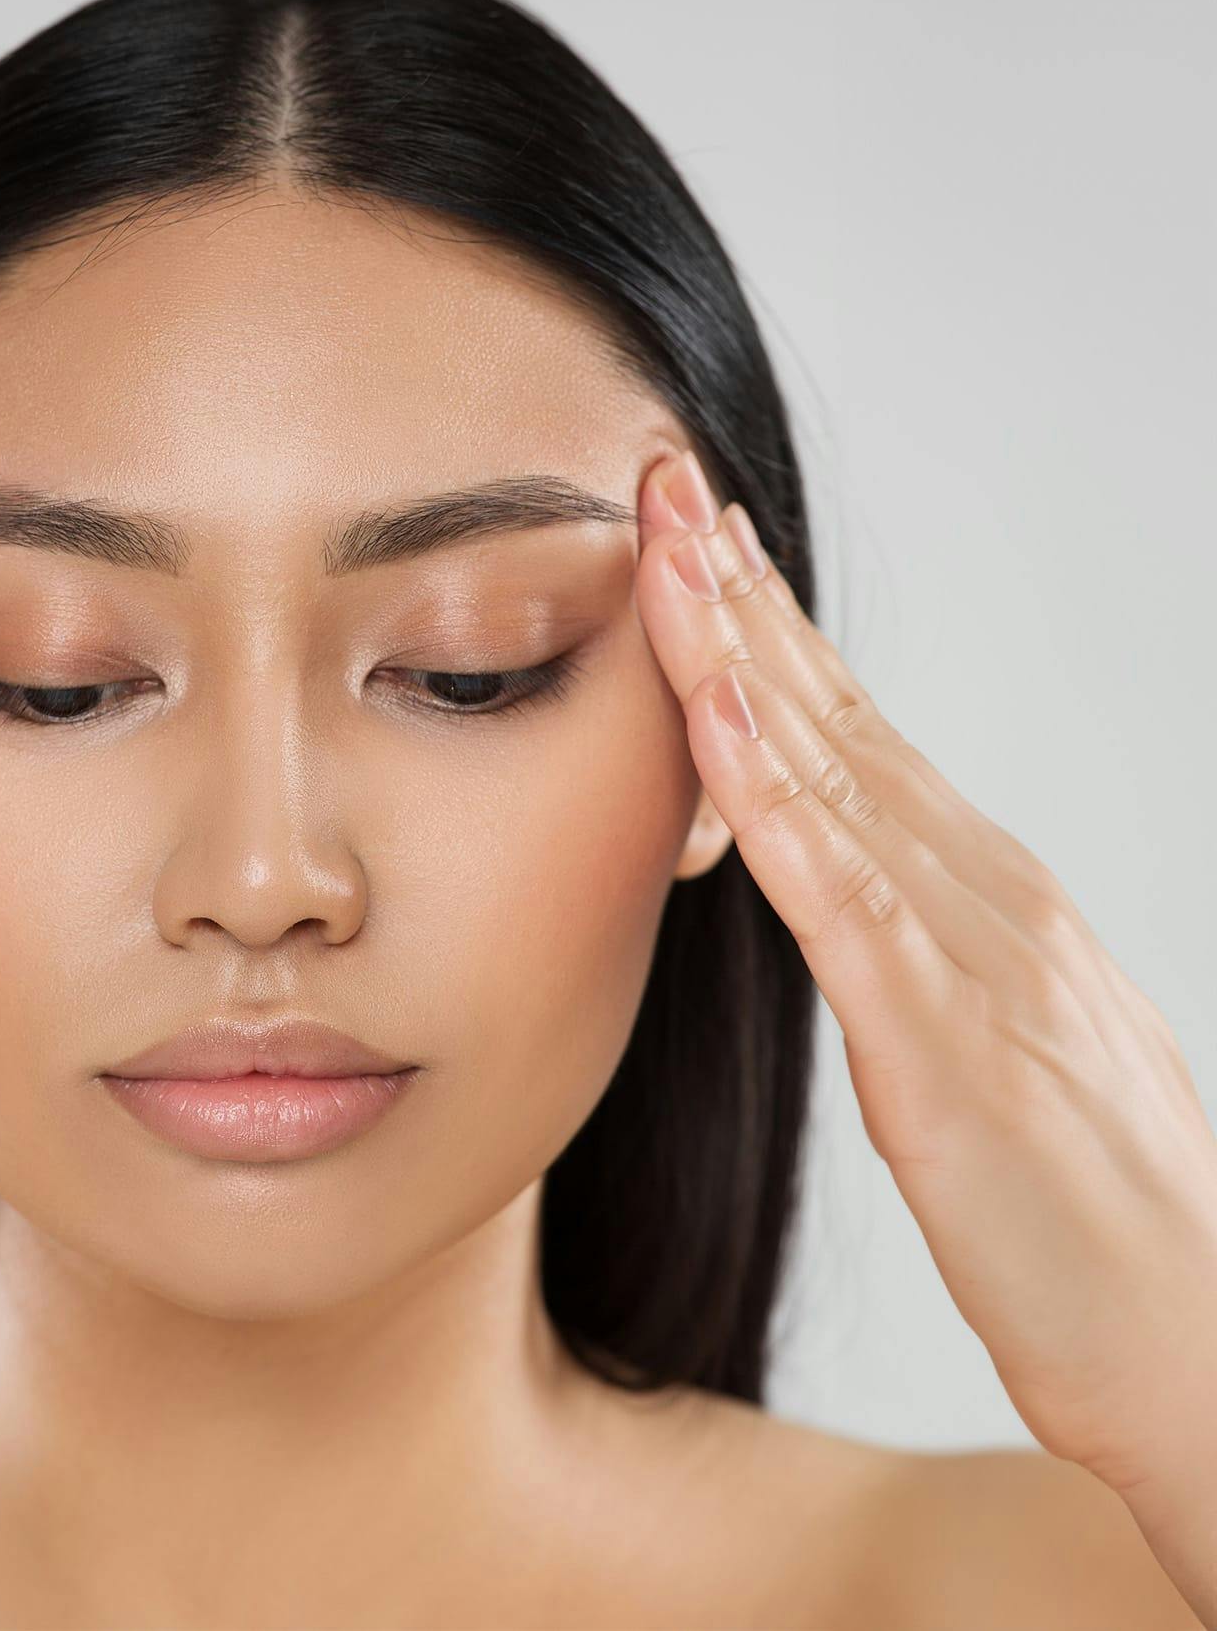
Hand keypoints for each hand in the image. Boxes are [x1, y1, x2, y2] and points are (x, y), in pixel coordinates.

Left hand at [632, 451, 1216, 1502]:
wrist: (1203, 1344)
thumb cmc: (1088, 1206)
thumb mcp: (990, 1038)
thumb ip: (917, 946)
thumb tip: (838, 878)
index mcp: (984, 891)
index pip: (853, 729)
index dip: (769, 625)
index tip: (695, 534)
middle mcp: (982, 895)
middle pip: (834, 719)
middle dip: (737, 595)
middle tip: (661, 481)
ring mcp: (973, 961)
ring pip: (832, 780)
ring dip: (741, 660)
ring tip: (669, 554)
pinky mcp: (947, 1052)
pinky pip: (848, 909)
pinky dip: (780, 810)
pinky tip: (723, 732)